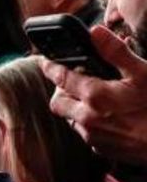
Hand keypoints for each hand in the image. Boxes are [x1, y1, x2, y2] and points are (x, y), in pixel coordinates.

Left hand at [40, 26, 146, 165]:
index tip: (45, 62)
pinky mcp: (102, 149)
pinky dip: (90, 121)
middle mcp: (87, 118)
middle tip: (75, 81)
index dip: (51, 67)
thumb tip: (95, 32)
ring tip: (95, 97)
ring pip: (71, 118)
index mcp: (95, 96)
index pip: (60, 79)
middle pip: (58, 102)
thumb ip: (116, 53)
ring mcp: (93, 136)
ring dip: (76, 106)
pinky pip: (86, 132)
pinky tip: (109, 115)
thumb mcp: (143, 73)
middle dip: (61, 90)